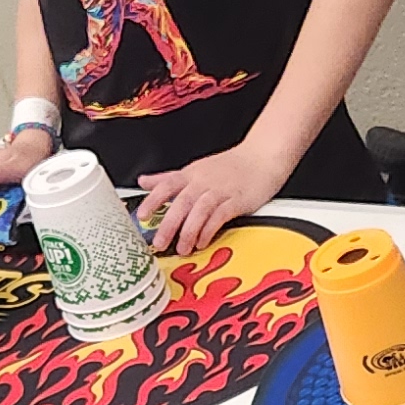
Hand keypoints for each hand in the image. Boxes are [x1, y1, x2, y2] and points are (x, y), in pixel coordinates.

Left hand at [136, 142, 287, 253]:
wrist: (262, 157)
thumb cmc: (230, 166)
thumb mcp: (195, 169)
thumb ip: (169, 178)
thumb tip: (144, 181)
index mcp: (191, 174)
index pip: (167, 185)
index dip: (153, 200)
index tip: (142, 216)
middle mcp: (203, 181)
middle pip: (181, 202)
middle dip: (168, 224)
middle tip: (159, 242)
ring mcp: (221, 190)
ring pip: (200, 210)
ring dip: (189, 231)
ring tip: (182, 248)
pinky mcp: (238, 200)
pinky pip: (220, 215)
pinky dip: (210, 229)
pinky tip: (203, 241)